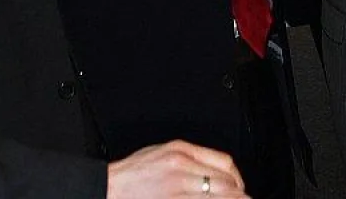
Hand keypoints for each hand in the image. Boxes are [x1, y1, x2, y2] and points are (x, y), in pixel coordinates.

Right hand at [107, 140, 247, 197]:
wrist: (104, 189)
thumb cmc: (129, 176)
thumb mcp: (160, 155)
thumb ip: (188, 160)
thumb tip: (215, 171)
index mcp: (180, 151)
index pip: (224, 162)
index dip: (238, 180)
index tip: (240, 189)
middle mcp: (180, 168)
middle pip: (226, 183)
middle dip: (238, 195)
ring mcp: (176, 189)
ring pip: (218, 196)